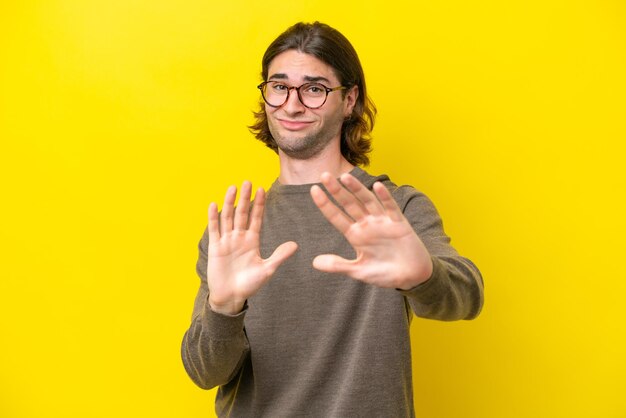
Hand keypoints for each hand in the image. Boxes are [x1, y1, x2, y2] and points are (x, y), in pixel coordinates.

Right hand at [207, 182, 297, 314]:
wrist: (231, 297)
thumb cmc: (249, 285)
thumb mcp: (267, 269)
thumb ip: (279, 256)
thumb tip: (295, 245)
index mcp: (252, 241)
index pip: (256, 218)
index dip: (259, 204)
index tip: (262, 190)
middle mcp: (239, 237)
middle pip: (242, 213)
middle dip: (245, 198)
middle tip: (248, 181)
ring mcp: (227, 241)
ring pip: (228, 217)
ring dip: (229, 202)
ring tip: (232, 187)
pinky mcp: (215, 247)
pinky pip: (214, 229)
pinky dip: (213, 217)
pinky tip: (214, 204)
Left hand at [310, 172, 432, 289]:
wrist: (411, 277)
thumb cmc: (384, 273)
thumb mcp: (358, 271)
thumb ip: (338, 265)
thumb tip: (314, 262)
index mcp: (355, 235)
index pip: (336, 217)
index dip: (325, 204)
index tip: (313, 190)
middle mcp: (367, 225)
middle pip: (349, 204)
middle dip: (337, 191)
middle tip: (324, 175)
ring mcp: (382, 222)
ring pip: (367, 201)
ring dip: (357, 189)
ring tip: (345, 177)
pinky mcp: (399, 224)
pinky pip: (391, 208)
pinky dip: (385, 197)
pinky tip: (377, 186)